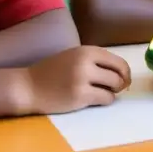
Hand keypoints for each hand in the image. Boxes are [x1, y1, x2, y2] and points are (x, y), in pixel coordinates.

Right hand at [14, 46, 131, 114]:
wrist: (28, 87)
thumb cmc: (52, 72)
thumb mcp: (74, 57)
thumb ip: (95, 60)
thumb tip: (122, 73)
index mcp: (87, 50)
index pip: (118, 61)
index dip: (125, 72)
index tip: (123, 79)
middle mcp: (86, 62)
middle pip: (119, 74)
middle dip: (120, 83)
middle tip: (113, 89)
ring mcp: (83, 79)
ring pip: (114, 87)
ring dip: (112, 92)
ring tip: (101, 93)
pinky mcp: (80, 96)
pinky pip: (105, 99)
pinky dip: (104, 100)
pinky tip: (93, 100)